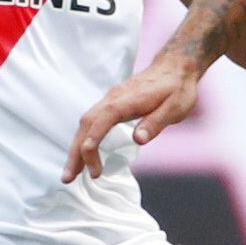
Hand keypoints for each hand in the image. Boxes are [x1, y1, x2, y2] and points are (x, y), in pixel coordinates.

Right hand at [64, 51, 203, 181]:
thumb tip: (138, 139)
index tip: (92, 168)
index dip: (92, 144)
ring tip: (72, 173)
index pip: (101, 122)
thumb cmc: (177, 89)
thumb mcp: (175, 108)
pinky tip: (84, 153)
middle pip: (86, 125)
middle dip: (76, 152)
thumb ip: (155, 123)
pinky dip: (84, 138)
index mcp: (126, 100)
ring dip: (77, 148)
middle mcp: (112, 99)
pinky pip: (92, 122)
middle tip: (68, 178)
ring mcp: (110, 100)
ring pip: (86, 124)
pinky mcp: (112, 103)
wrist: (175, 66)